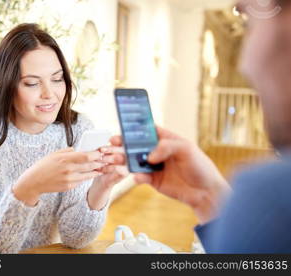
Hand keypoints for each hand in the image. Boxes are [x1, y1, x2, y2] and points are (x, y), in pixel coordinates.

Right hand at [13, 147, 104, 205]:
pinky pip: (81, 181)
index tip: (100, 152)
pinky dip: (86, 177)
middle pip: (90, 165)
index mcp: (65, 158)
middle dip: (99, 162)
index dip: (96, 154)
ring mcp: (69, 179)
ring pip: (88, 174)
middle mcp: (68, 169)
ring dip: (96, 171)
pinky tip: (91, 173)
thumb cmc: (43, 166)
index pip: (86, 156)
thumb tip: (79, 149)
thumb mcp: (54, 154)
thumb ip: (68, 151)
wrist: (34, 182)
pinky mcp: (69, 186)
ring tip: (101, 167)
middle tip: (105, 159)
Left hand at [86, 144, 129, 210]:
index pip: (124, 140)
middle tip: (101, 150)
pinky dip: (109, 168)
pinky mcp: (124, 174)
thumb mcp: (101, 154)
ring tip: (99, 160)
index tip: (111, 140)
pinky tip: (101, 169)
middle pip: (124, 148)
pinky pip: (119, 169)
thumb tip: (103, 140)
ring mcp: (127, 165)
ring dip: (108, 158)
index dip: (119, 139)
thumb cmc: (101, 165)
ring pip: (121, 158)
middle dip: (111, 149)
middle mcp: (127, 155)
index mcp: (122, 148)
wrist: (101, 181)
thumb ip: (103, 147)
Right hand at [109, 127, 230, 222]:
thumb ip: (167, 147)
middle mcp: (157, 151)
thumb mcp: (187, 149)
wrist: (205, 192)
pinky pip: (140, 176)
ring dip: (124, 159)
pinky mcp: (153, 180)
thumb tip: (149, 156)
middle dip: (123, 143)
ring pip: (134, 160)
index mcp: (165, 139)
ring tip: (116, 159)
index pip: (147, 129)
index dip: (134, 126)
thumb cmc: (200, 166)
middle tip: (113, 142)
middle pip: (136, 145)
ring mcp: (154, 166)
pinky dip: (136, 176)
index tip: (122, 125)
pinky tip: (138, 177)